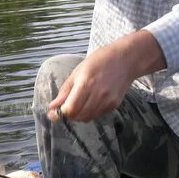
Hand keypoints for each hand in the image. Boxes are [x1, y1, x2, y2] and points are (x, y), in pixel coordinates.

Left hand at [47, 30, 166, 122]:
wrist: (126, 59)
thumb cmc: (99, 61)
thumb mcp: (77, 72)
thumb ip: (65, 91)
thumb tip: (52, 107)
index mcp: (85, 84)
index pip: (70, 109)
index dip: (61, 112)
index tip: (56, 110)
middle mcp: (98, 95)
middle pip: (78, 116)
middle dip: (69, 114)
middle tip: (67, 106)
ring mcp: (107, 101)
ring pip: (87, 118)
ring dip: (79, 115)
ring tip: (79, 103)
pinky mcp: (114, 105)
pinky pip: (97, 115)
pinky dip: (90, 113)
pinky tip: (91, 102)